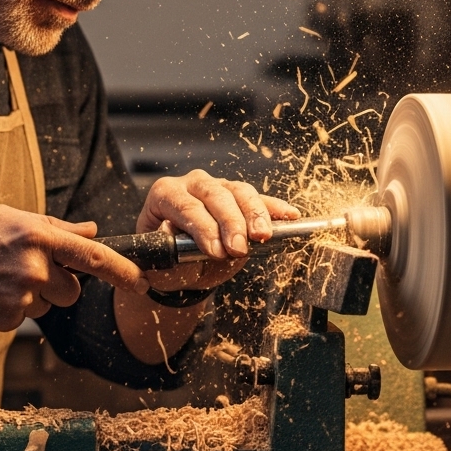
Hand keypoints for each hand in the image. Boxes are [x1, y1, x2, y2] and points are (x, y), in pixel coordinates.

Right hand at [0, 204, 148, 333]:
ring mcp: (18, 298)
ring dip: (31, 296)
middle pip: (72, 291)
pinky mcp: (3, 321)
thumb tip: (90, 231)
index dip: (122, 271)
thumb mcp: (7, 217)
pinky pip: (20, 319)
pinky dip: (7, 309)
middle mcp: (32, 268)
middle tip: (25, 270)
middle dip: (58, 285)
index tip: (141, 282)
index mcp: (37, 236)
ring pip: (46, 305)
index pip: (92, 257)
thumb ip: (53, 228)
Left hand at [136, 170, 299, 291]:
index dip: (202, 227)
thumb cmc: (166, 263)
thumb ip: (163, 253)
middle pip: (216, 195)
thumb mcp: (160, 266)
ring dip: (255, 213)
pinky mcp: (240, 198)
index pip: (185, 206)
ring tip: (264, 235)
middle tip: (239, 249)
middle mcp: (192, 184)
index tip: (215, 251)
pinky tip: (290, 216)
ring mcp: (218, 187)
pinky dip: (275, 208)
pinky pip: (260, 199)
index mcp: (165, 194)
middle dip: (230, 222)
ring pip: (240, 192)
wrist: (180, 265)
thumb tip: (169, 233)